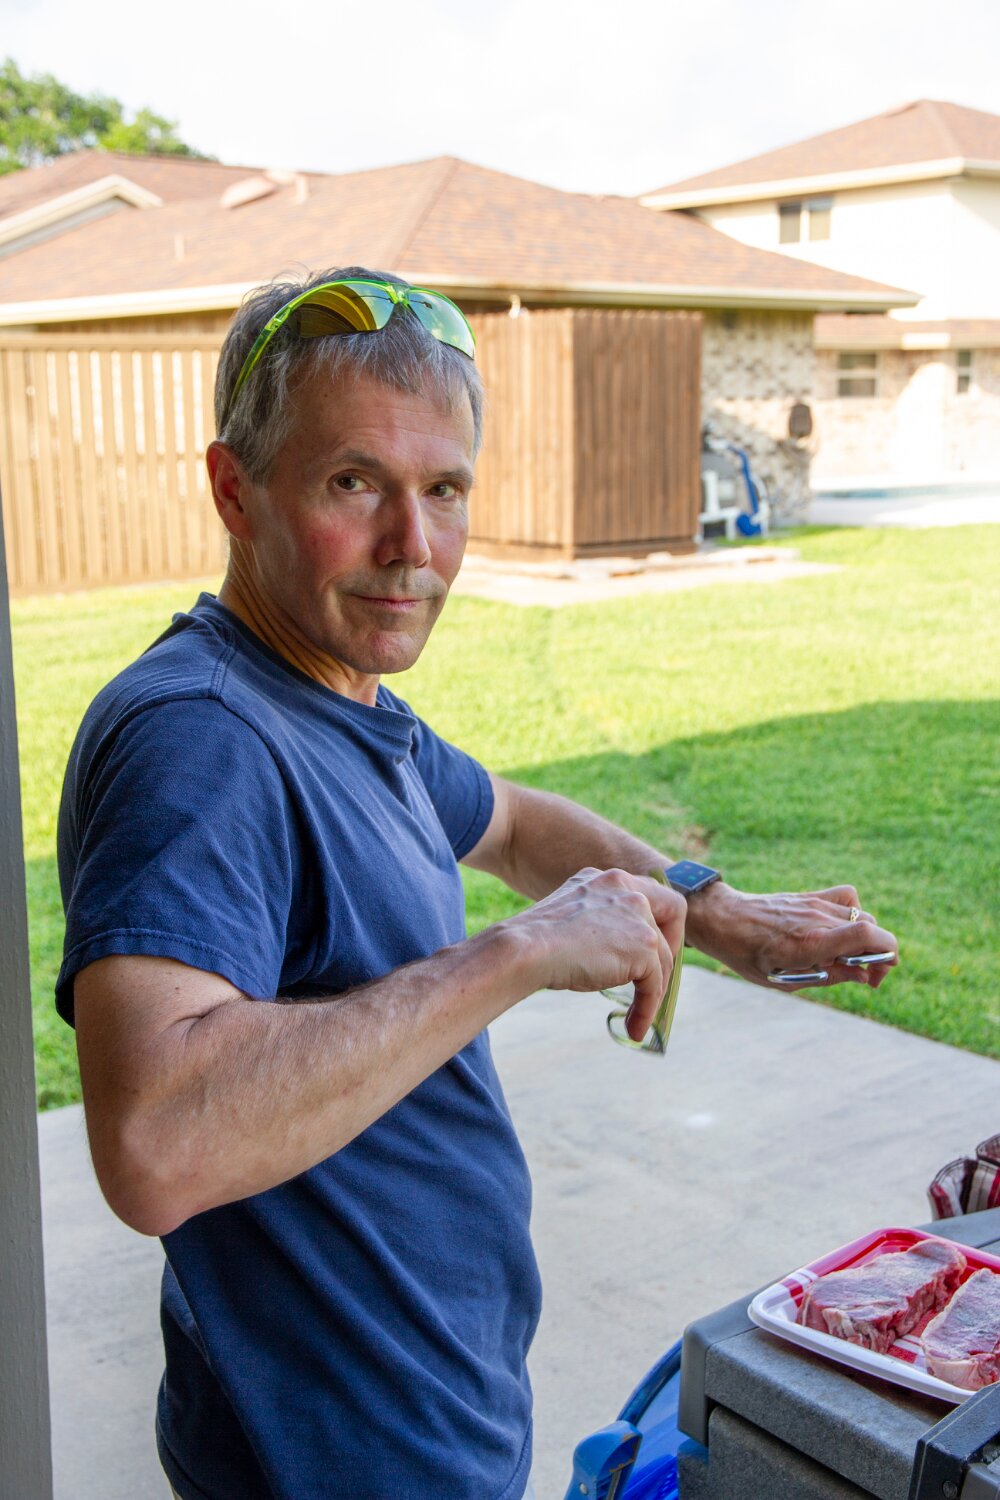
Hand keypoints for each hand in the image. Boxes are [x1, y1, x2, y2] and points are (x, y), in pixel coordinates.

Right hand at [508, 867, 686, 1039]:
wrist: (525, 950)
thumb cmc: (535, 943)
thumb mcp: (572, 919)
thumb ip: (598, 923)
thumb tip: (613, 952)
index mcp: (607, 879)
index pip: (650, 892)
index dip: (658, 920)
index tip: (649, 947)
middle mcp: (626, 888)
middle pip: (672, 911)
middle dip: (671, 945)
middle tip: (657, 975)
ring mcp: (638, 915)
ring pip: (661, 957)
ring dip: (654, 990)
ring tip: (637, 1017)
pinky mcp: (644, 946)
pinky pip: (655, 984)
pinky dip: (648, 1008)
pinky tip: (634, 1027)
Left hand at [687, 883, 897, 990]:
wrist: (722, 920)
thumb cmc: (747, 956)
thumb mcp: (785, 980)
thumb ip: (829, 977)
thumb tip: (864, 975)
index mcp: (811, 942)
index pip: (869, 935)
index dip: (886, 955)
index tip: (874, 977)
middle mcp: (817, 918)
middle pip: (872, 928)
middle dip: (876, 955)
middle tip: (858, 975)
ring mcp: (814, 903)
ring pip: (862, 915)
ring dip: (864, 939)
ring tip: (842, 956)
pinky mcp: (809, 895)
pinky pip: (846, 898)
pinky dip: (853, 914)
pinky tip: (836, 931)